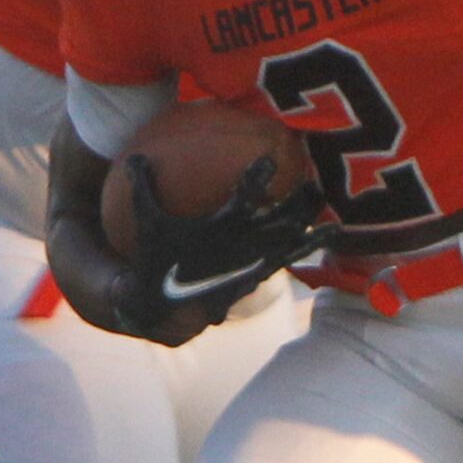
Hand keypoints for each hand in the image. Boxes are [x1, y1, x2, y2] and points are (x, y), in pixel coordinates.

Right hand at [120, 152, 326, 336]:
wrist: (160, 306)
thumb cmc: (153, 261)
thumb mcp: (145, 222)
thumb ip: (143, 188)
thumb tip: (135, 156)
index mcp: (219, 230)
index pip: (242, 199)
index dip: (257, 179)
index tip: (271, 159)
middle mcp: (242, 248)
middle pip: (280, 221)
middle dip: (298, 202)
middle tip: (314, 180)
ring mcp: (252, 264)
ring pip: (289, 243)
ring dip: (308, 225)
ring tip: (326, 206)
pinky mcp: (255, 277)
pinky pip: (287, 261)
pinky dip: (306, 246)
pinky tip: (326, 234)